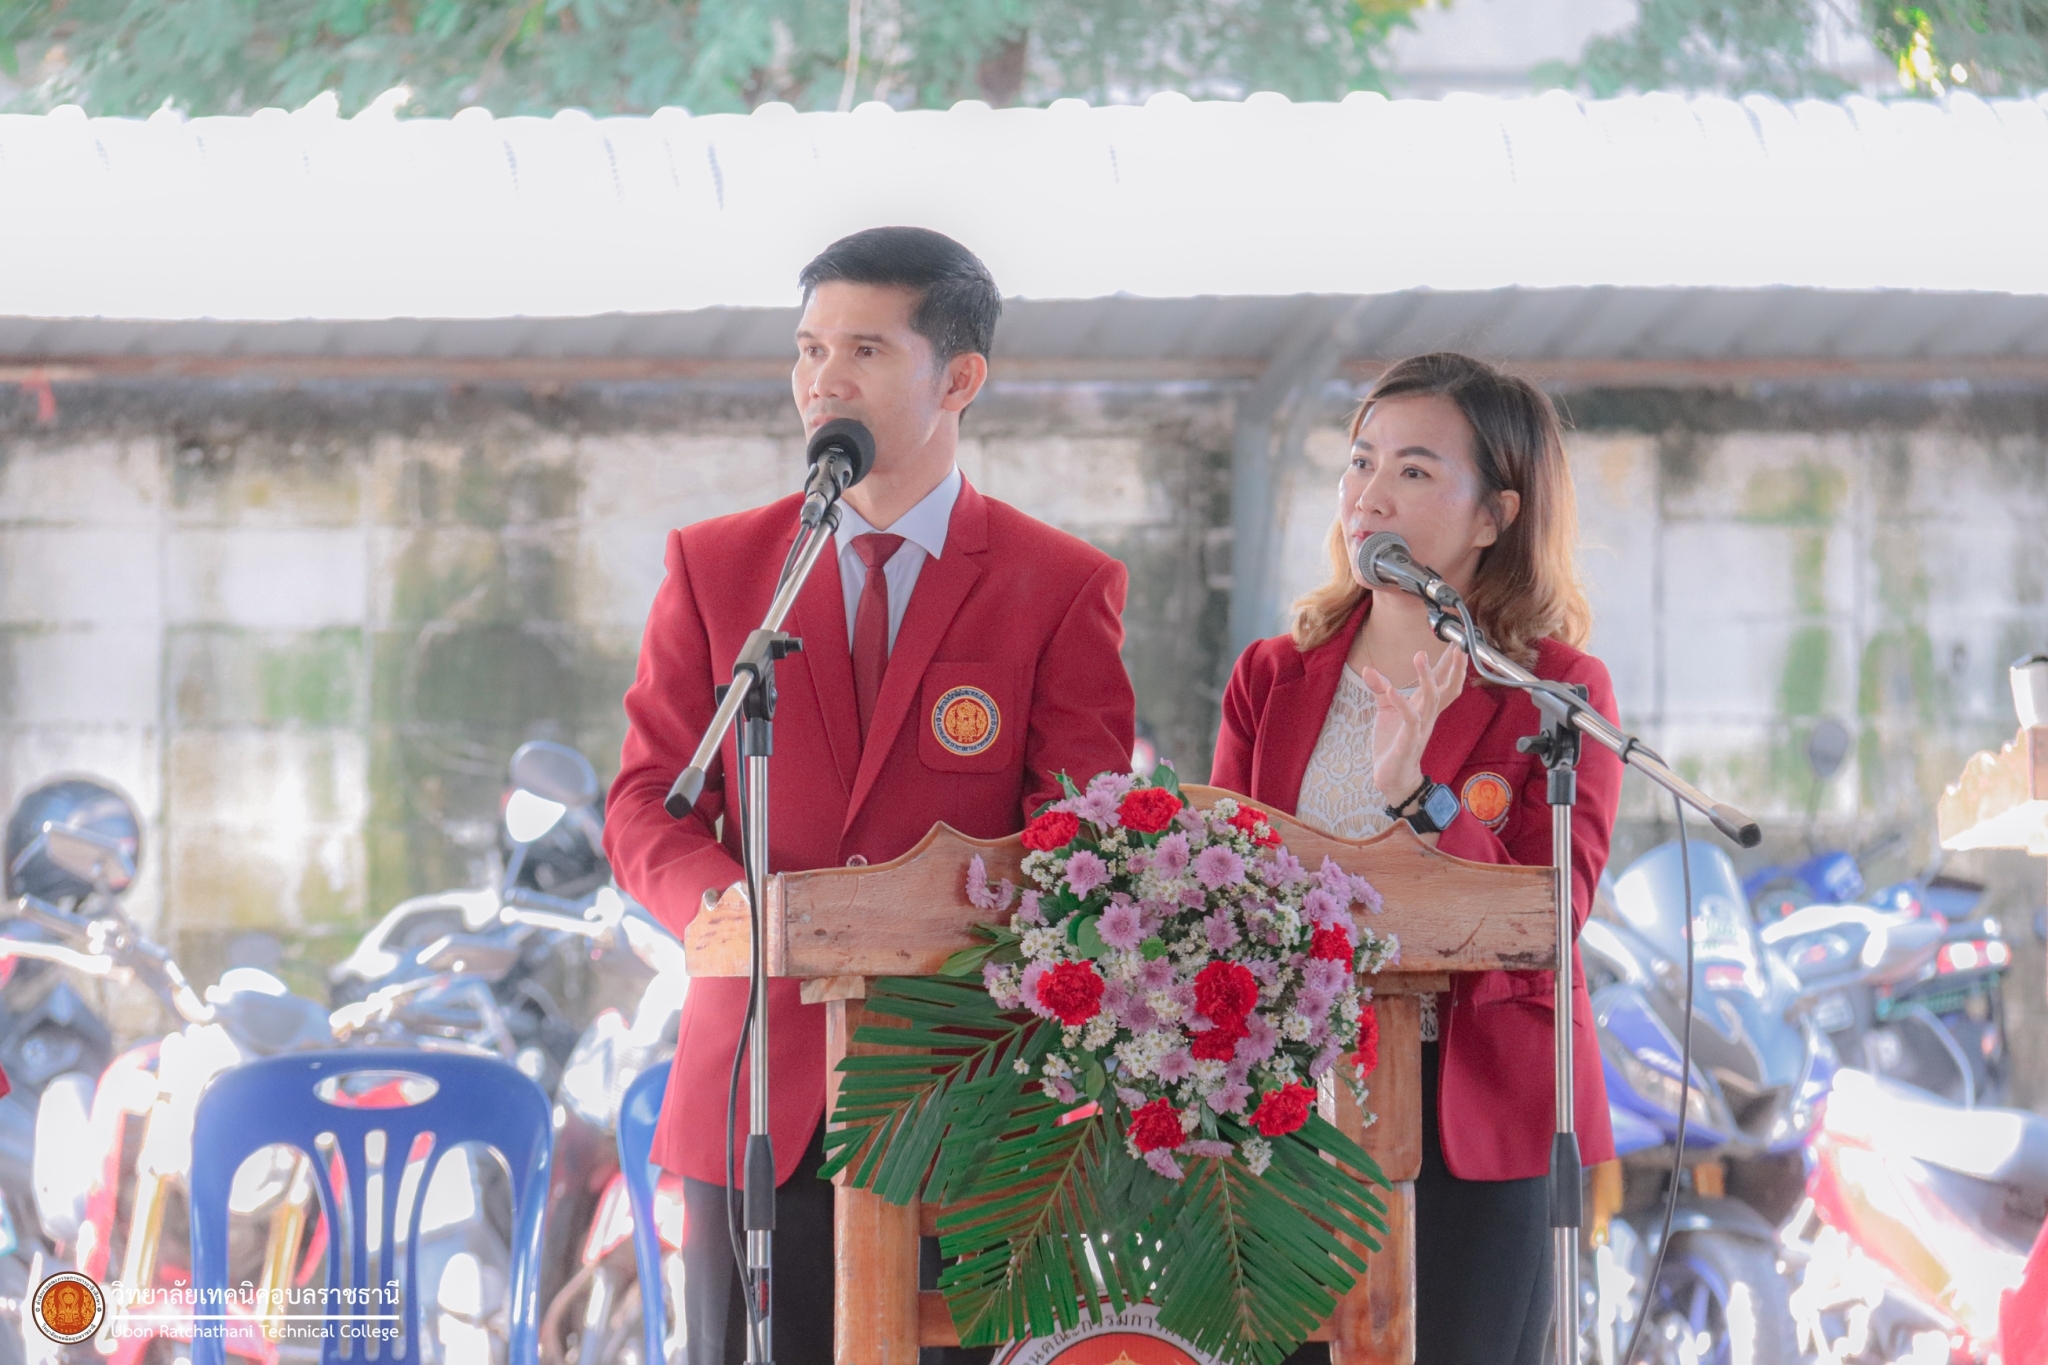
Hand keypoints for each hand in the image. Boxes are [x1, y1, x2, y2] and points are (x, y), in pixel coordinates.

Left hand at [1359, 647, 1466, 806]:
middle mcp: (1427, 715)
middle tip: (1456, 644)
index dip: (1451, 664)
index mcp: (1424, 707)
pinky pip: (1409, 720)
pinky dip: (1401, 704)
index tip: (1457, 642)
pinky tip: (1392, 690)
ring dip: (1426, 677)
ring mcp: (1419, 728)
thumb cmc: (1393, 742)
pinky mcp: (1407, 741)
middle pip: (1447, 688)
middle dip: (1453, 667)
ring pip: (1431, 699)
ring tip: (1420, 655)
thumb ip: (1380, 688)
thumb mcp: (1386, 710)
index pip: (1443, 682)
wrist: (1393, 777)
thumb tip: (1368, 669)